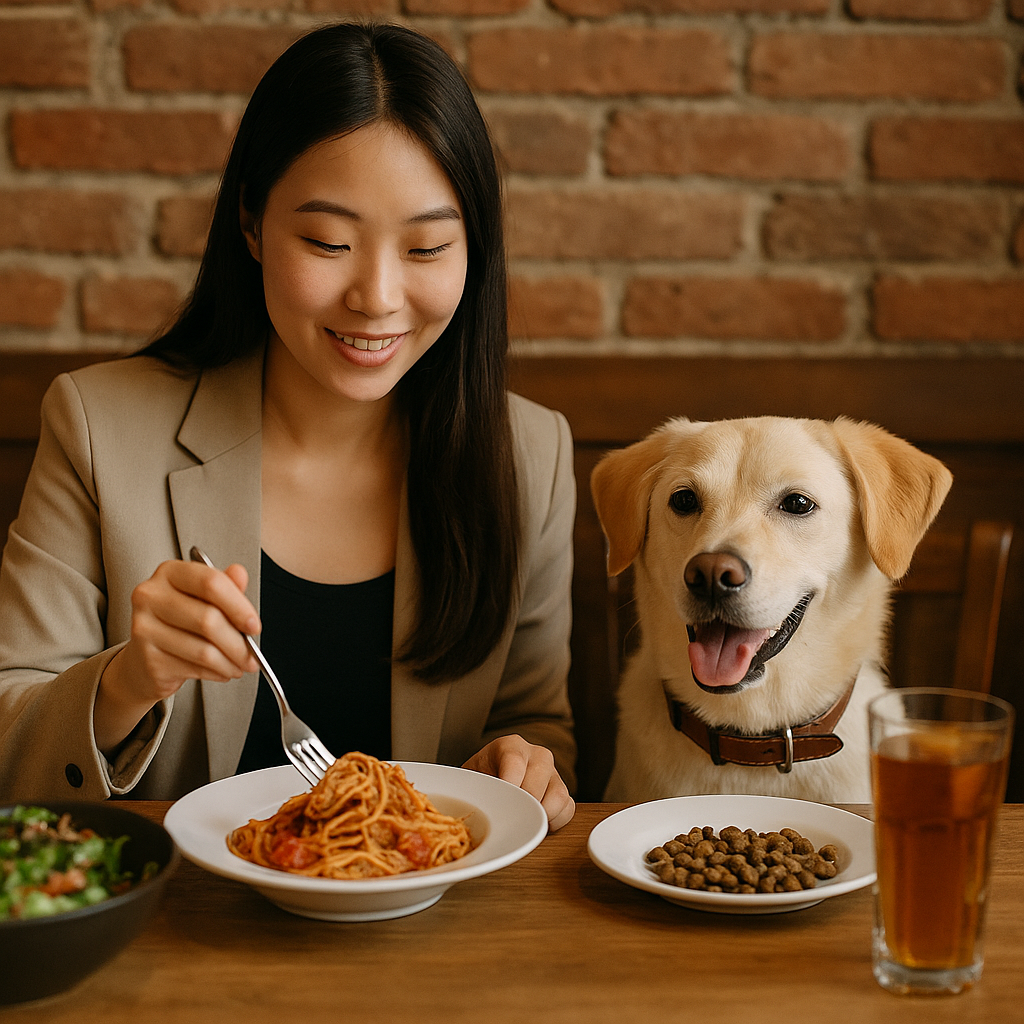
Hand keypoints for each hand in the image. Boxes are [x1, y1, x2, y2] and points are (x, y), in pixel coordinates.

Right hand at [94, 559, 259, 751]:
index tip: (254, 625)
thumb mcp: (204, 598)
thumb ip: (225, 586)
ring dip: (231, 662)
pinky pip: (195, 668)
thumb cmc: (180, 623)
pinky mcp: (148, 658)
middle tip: (253, 654)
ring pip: (204, 649)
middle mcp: (151, 596)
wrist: (144, 659)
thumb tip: (240, 573)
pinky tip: (223, 671)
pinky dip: (217, 672)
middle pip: (209, 619)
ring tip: (241, 665)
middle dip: (239, 642)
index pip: (211, 582)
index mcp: (169, 572)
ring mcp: (144, 628)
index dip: (239, 606)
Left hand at [462, 735, 574, 831]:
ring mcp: (553, 772)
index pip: (514, 764)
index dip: (507, 788)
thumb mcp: (472, 776)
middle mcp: (537, 754)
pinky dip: (554, 821)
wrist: (492, 777)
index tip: (498, 805)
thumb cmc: (481, 778)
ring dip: (540, 816)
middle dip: (521, 806)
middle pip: (536, 783)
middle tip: (507, 819)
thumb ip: (475, 786)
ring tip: (522, 821)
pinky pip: (568, 808)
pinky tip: (536, 822)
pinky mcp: (562, 789)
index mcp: (511, 746)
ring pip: (558, 795)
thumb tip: (478, 806)